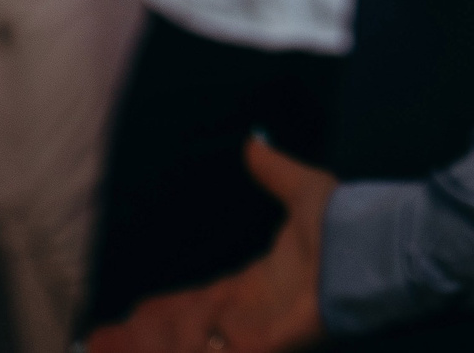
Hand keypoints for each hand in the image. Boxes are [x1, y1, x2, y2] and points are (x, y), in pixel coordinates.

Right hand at [88, 136, 334, 352]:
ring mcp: (258, 332)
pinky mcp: (268, 344)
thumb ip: (274, 170)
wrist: (373, 246)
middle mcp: (252, 313)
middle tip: (100, 341)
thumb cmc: (344, 222)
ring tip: (104, 348)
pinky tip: (164, 351)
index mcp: (256, 284)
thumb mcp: (301, 189)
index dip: (164, 309)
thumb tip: (253, 142)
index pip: (199, 303)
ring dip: (154, 348)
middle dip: (145, 338)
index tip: (130, 310)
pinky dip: (191, 352)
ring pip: (195, 346)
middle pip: (188, 332)